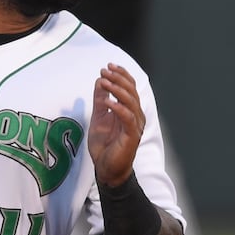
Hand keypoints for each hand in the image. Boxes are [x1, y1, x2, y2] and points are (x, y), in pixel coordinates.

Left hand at [88, 64, 144, 188]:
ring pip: (131, 102)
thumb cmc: (104, 145)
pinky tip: (108, 102)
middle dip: (118, 79)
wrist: (106, 169)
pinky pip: (128, 119)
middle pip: (131, 92)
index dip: (121, 75)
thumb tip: (99, 80)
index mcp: (129, 110)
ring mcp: (135, 126)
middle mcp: (135, 116)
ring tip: (105, 82)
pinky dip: (119, 108)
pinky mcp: (132, 136)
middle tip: (105, 70)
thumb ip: (100, 99)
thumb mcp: (99, 117)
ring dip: (118, 90)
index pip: (129, 88)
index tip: (108, 66)